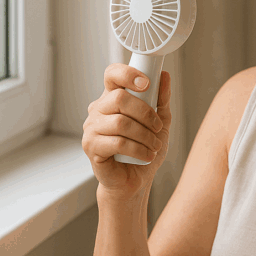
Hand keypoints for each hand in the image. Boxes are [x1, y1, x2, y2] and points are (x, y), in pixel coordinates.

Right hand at [82, 64, 171, 200]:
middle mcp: (98, 110)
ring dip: (145, 135)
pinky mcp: (91, 147)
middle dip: (145, 113)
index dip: (128, 74)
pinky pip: (117, 142)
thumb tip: (164, 76)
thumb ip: (161, 99)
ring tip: (154, 146)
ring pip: (121, 122)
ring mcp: (91, 128)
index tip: (147, 83)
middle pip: (119, 98)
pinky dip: (138, 149)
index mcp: (112, 98)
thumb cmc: (144, 149)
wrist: (135, 180)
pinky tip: (147, 156)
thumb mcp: (160, 122)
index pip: (112, 75)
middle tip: (157, 127)